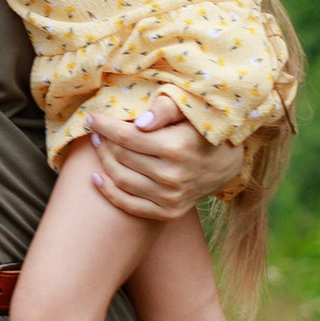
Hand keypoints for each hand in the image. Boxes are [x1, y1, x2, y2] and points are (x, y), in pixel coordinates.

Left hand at [84, 99, 244, 222]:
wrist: (227, 164)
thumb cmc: (204, 130)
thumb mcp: (190, 111)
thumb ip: (166, 108)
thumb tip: (139, 122)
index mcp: (175, 147)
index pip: (126, 136)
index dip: (104, 126)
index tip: (92, 117)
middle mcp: (172, 176)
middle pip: (120, 157)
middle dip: (103, 141)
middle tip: (96, 131)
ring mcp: (170, 198)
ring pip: (121, 179)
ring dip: (103, 161)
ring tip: (98, 146)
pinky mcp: (169, 212)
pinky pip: (129, 205)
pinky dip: (109, 192)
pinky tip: (97, 177)